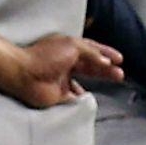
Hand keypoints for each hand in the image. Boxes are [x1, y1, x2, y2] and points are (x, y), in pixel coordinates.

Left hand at [6, 35, 122, 108]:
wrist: (26, 74)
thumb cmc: (46, 56)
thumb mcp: (73, 46)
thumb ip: (91, 53)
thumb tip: (106, 61)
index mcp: (68, 48)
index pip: (91, 49)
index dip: (106, 53)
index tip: (120, 59)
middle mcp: (66, 62)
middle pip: (91, 66)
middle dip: (107, 69)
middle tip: (120, 74)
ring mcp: (63, 78)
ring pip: (86, 80)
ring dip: (99, 81)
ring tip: (114, 81)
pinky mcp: (60, 94)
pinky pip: (76, 97)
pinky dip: (83, 98)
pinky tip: (90, 97)